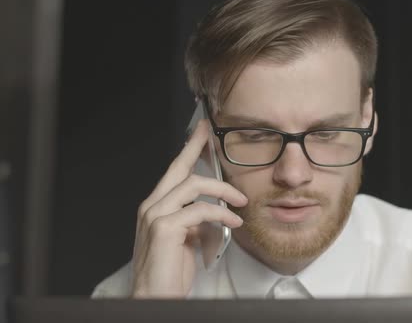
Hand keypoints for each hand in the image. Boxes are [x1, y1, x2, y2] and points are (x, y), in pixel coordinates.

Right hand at [130, 120, 246, 297]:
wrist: (155, 297)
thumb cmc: (170, 271)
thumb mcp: (186, 239)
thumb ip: (194, 220)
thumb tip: (213, 211)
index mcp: (156, 207)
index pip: (174, 172)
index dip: (188, 150)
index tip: (201, 133)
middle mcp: (152, 206)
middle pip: (178, 168)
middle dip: (196, 147)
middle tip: (210, 133)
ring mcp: (155, 216)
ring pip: (192, 186)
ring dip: (222, 190)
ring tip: (240, 201)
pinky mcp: (165, 228)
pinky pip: (199, 210)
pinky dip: (221, 214)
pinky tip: (234, 222)